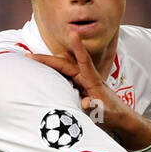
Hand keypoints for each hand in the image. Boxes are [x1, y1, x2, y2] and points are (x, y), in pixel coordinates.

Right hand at [27, 30, 150, 149]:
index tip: (73, 34)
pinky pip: (64, 77)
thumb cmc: (113, 114)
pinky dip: (53, 72)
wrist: (120, 118)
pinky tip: (42, 71)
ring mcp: (82, 82)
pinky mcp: (79, 87)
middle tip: (30, 56)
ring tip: (32, 59)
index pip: (84, 61)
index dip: (78, 47)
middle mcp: (86, 78)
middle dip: (48, 59)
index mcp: (93, 81)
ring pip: (63, 69)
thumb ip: (95, 107)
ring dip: (49, 63)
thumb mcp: (105, 113)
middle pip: (65, 64)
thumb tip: (85, 102)